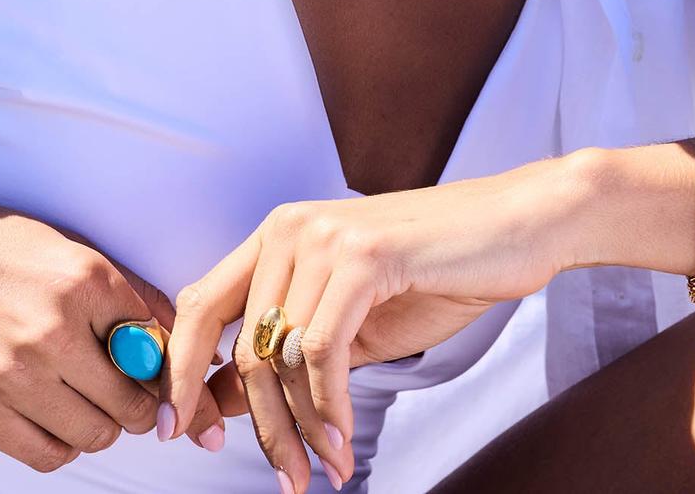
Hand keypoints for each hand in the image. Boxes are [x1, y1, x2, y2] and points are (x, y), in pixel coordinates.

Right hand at [0, 190, 227, 472]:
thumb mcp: (74, 251)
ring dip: (102, 425)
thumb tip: (182, 340)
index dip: (164, 365)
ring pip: (94, 436)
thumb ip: (130, 296)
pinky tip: (55, 417)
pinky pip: (47, 456)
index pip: (156, 346)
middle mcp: (52, 330)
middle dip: (139, 403)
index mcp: (83, 279)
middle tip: (128, 392)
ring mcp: (12, 377)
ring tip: (88, 400)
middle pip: (130, 402)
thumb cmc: (1, 252)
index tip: (161, 372)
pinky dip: (62, 444)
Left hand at [159, 158, 571, 492]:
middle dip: (251, 422)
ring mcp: (324, 237)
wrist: (513, 227)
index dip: (181, 373)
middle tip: (280, 476)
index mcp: (278, 235)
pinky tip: (343, 440)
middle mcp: (289, 227)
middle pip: (237, 343)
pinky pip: (324, 352)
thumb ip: (294, 352)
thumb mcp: (353, 319)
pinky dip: (329, 408)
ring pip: (280, 356)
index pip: (200, 305)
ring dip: (298, 428)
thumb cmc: (438, 270)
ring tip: (323, 469)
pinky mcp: (363, 256)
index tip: (180, 432)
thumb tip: (225, 401)